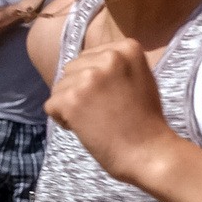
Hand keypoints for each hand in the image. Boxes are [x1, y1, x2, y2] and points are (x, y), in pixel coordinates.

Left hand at [45, 35, 178, 188]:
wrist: (149, 153)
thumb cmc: (146, 121)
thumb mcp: (140, 79)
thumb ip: (116, 65)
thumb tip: (85, 62)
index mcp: (127, 49)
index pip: (89, 57)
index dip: (98, 80)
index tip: (118, 97)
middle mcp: (109, 58)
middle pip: (72, 69)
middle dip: (82, 90)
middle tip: (107, 111)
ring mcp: (89, 78)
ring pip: (60, 87)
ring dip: (73, 105)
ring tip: (99, 120)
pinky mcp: (71, 99)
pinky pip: (51, 106)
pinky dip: (64, 121)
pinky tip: (88, 129)